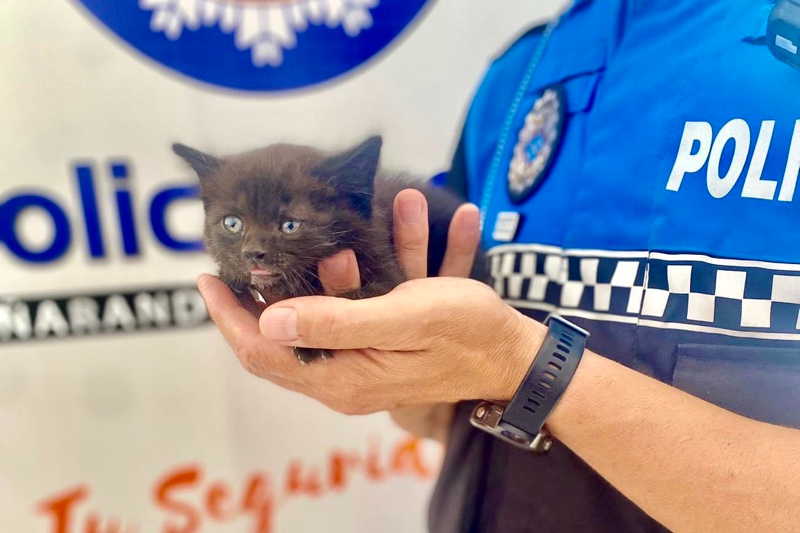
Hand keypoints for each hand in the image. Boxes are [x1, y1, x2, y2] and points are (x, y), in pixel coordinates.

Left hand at [198, 190, 545, 413]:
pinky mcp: (391, 338)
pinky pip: (383, 291)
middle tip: (297, 241)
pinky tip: (434, 218)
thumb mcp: (402, 319)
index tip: (208, 277)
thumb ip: (336, 320)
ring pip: (338, 303)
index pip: (263, 349)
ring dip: (356, 258)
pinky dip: (402, 255)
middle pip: (290, 328)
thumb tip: (269, 319)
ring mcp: (370, 355)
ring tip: (385, 216)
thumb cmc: (466, 335)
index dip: (229, 316)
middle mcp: (349, 372)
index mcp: (341, 376)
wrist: (519, 353)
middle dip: (289, 280)